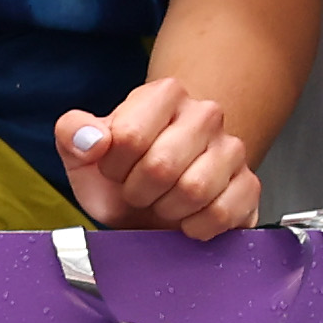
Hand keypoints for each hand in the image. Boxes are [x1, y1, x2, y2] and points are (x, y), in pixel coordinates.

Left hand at [58, 76, 258, 236]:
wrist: (153, 201)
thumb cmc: (121, 173)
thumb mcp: (82, 152)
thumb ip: (72, 133)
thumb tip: (92, 140)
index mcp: (163, 94)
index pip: (129, 136)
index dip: (113, 166)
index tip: (115, 169)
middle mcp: (205, 113)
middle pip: (161, 167)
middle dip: (138, 191)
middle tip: (138, 191)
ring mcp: (232, 148)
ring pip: (194, 191)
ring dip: (166, 210)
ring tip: (162, 201)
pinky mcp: (249, 185)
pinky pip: (220, 214)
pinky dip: (194, 227)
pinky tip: (186, 218)